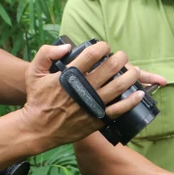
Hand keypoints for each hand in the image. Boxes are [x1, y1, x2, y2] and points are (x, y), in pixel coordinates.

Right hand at [21, 42, 164, 150]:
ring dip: (131, 75)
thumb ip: (46, 53)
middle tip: (121, 57)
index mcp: (71, 75)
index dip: (103, 47)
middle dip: (120, 58)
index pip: (93, 54)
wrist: (39, 128)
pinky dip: (132, 100)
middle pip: (112, 67)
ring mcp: (93, 104)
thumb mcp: (34, 72)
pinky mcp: (98, 118)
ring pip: (120, 86)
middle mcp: (85, 88)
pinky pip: (120, 108)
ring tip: (134, 71)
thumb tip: (67, 46)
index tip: (104, 47)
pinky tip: (140, 93)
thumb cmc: (38, 98)